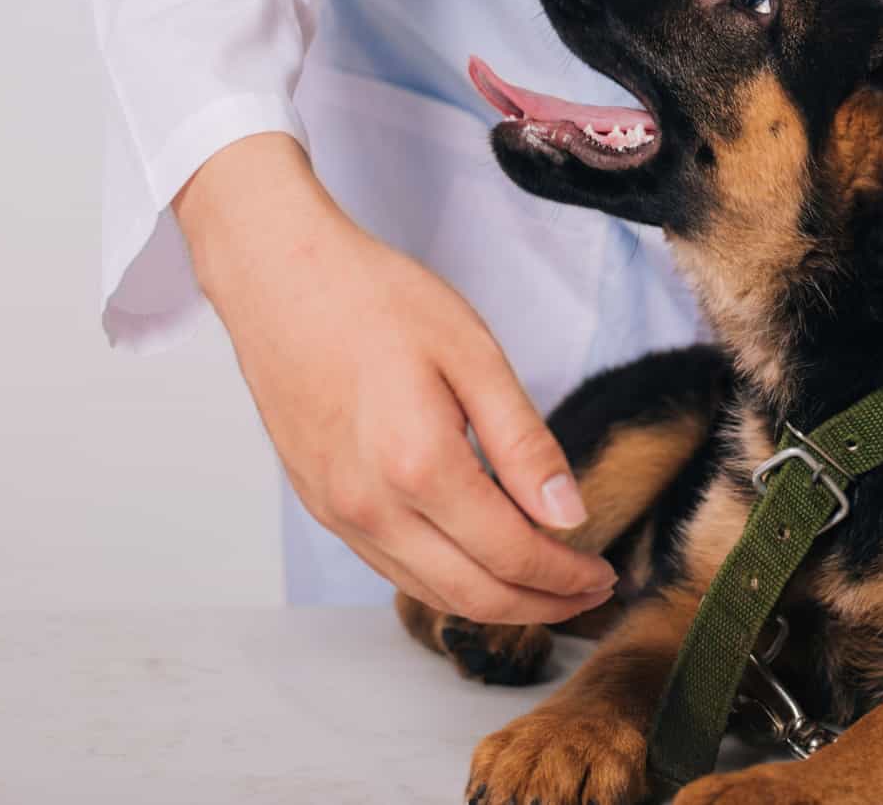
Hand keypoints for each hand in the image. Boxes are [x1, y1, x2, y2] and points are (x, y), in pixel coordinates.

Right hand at [175, 134, 616, 622]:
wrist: (277, 277)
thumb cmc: (378, 301)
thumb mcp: (475, 356)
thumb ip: (524, 445)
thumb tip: (569, 518)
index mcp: (419, 466)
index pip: (512, 555)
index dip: (567, 577)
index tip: (605, 572)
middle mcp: (372, 506)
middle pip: (473, 594)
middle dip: (541, 605)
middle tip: (590, 594)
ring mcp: (339, 513)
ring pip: (430, 592)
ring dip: (496, 603)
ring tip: (548, 588)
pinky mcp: (322, 506)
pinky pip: (393, 568)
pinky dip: (447, 582)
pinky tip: (481, 564)